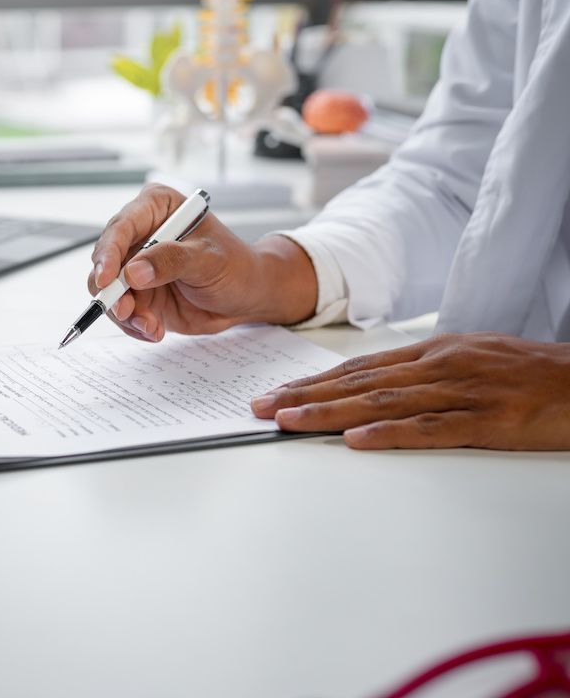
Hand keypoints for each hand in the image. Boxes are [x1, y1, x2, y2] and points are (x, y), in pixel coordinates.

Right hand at [89, 184, 317, 340]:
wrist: (247, 296)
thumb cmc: (236, 267)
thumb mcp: (210, 260)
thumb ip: (172, 261)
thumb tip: (134, 272)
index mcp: (157, 208)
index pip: (122, 226)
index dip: (109, 253)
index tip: (106, 279)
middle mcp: (140, 234)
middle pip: (107, 260)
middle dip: (113, 291)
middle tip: (127, 311)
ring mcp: (136, 265)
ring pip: (109, 290)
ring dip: (125, 313)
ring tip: (151, 326)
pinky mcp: (138, 293)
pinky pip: (122, 311)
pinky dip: (134, 325)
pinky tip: (154, 330)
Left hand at [250, 333, 569, 449]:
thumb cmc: (533, 376)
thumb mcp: (470, 362)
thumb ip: (422, 374)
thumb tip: (373, 388)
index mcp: (434, 352)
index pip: (359, 368)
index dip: (313, 381)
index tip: (275, 392)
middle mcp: (441, 366)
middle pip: (360, 382)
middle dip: (305, 395)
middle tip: (261, 408)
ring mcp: (464, 392)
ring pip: (384, 402)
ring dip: (331, 412)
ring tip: (288, 420)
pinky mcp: (490, 421)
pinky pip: (433, 428)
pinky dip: (392, 434)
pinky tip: (357, 441)